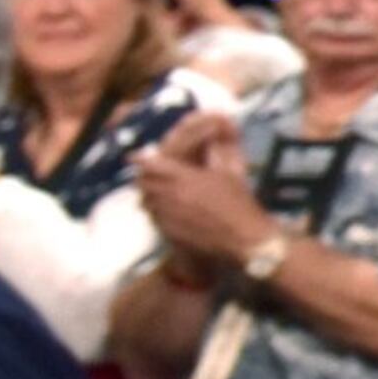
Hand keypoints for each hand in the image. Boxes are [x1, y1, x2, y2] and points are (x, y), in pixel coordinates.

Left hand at [134, 123, 270, 263]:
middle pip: (143, 182)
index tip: (136, 156)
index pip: (151, 165)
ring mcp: (168, 215)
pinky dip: (156, 212)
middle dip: (143, 177)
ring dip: (149, 194)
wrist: (242, 236)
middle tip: (147, 174)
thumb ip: (220, 155)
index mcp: (184, 178)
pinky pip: (154, 218)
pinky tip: (167, 212)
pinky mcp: (170, 231)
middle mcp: (171, 195)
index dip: (142, 159)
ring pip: (146, 201)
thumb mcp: (231, 174)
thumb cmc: (239, 204)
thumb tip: (214, 142)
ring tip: (156, 193)